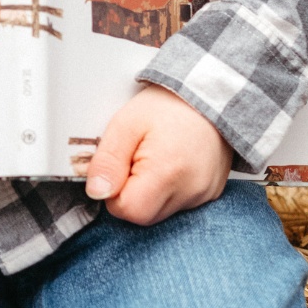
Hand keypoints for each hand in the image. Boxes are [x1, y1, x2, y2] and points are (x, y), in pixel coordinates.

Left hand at [84, 85, 230, 225]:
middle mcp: (191, 191)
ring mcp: (203, 195)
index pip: (127, 210)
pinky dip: (169, 189)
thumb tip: (96, 191)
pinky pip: (179, 204)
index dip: (115, 192)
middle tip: (139, 157)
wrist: (211, 92)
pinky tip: (172, 163)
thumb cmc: (169, 104)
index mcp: (167, 173)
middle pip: (144, 215)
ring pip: (160, 212)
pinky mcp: (210, 194)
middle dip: (132, 192)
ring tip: (158, 156)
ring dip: (150, 191)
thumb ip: (107, 160)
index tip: (121, 165)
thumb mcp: (127, 123)